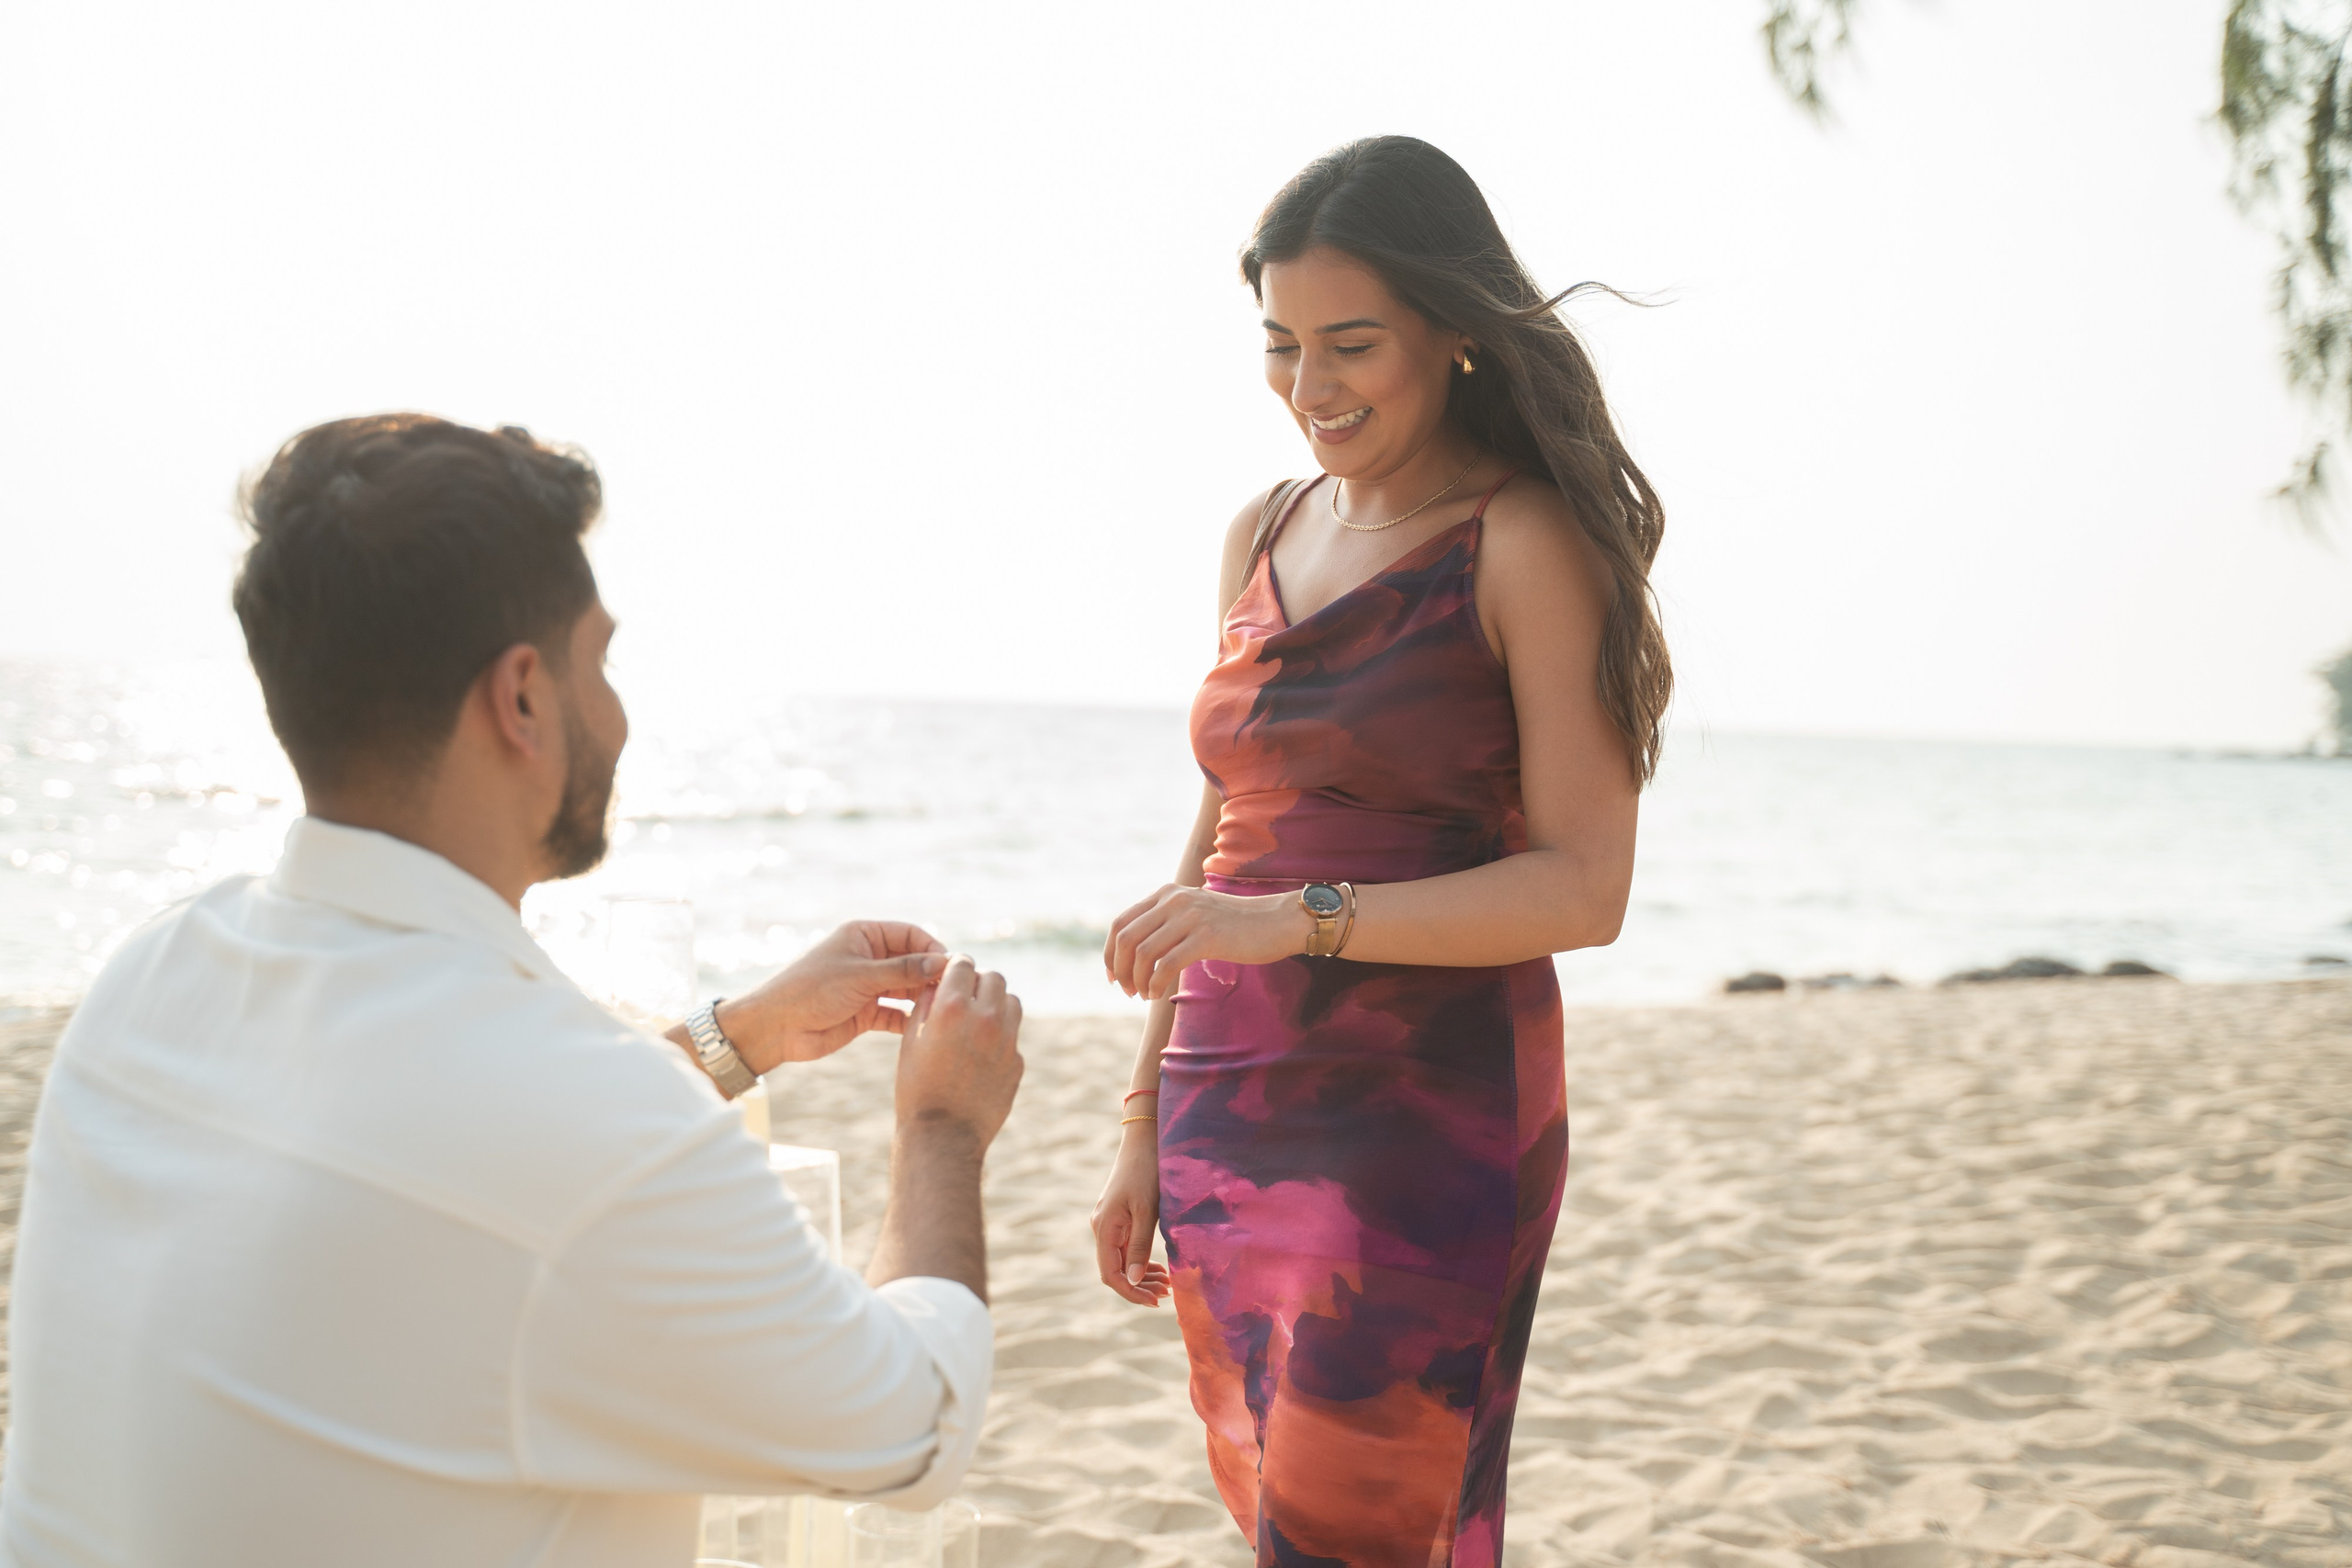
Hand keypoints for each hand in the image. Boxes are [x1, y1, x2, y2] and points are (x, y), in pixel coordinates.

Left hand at [715, 921, 948, 1074]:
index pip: (910, 935)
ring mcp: (868, 986)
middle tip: (954, 992)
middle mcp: (869, 958)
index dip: (933, 949)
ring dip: (923, 998)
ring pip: (906, 988)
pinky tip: (925, 1028)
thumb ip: (902, 970)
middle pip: (912, 962)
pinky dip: (909, 1019)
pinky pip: (896, 1013)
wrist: (776, 1028)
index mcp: (864, 936)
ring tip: (942, 1010)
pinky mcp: (865, 1013)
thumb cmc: (811, 990)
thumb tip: (943, 963)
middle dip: (931, 975)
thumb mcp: (860, 976)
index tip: (951, 968)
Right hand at [895, 954, 1024, 1149]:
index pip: (963, 964)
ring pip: (1011, 1001)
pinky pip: (1013, 1034)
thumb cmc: (917, 1088)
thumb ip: (926, 1004)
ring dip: (996, 1002)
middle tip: (967, 994)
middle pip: (994, 977)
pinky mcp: (1017, 1062)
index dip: (956, 965)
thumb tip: (937, 983)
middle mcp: (985, 1018)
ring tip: (979, 1018)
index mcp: (953, 1007)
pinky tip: (982, 1051)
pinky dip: (1001, 1034)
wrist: (943, 1136)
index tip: (953, 973)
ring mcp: (1006, 1040)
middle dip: (979, 981)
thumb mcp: (911, 1040)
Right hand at [1091, 1127, 1169, 1305]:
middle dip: (1139, 1287)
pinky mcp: (1119, 1218)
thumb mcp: (1146, 1211)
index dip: (1131, 1292)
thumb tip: (1133, 1280)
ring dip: (1142, 1276)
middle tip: (1167, 1295)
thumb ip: (1139, 1246)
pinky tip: (1160, 1268)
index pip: (1110, 1274)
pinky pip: (1126, 1248)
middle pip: (1114, 1270)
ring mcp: (1109, 1223)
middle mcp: (1101, 1228)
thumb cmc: (1147, 1173)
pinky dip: (1141, 1261)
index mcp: (1104, 1228)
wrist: (1144, 1142)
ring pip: (1121, 1261)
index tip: (1155, 1301)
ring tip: (1168, 1285)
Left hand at [1103, 884, 1312, 999]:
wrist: (1275, 921)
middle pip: (1126, 939)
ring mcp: (1190, 917)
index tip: (1113, 976)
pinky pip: (1166, 965)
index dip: (1110, 953)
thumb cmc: (1234, 925)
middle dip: (1120, 970)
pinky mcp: (1207, 937)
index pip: (1121, 923)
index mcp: (1166, 894)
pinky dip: (1155, 984)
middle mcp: (1174, 900)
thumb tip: (1134, 952)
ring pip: (1143, 954)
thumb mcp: (1194, 914)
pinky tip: (1157, 994)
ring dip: (1137, 981)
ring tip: (1144, 995)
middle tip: (1128, 991)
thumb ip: (1166, 923)